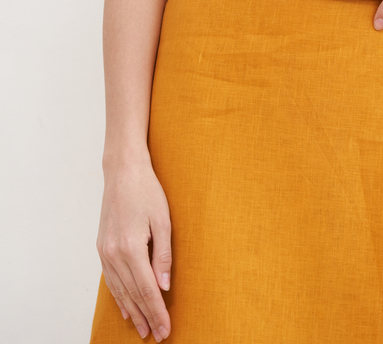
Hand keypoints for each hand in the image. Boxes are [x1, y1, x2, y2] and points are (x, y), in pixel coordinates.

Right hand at [97, 158, 171, 340]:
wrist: (122, 171)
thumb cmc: (146, 191)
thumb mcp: (163, 220)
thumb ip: (163, 255)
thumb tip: (164, 286)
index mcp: (131, 247)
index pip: (146, 289)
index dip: (157, 311)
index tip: (165, 329)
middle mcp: (114, 254)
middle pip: (132, 294)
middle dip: (146, 316)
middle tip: (157, 335)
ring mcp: (105, 252)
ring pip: (119, 290)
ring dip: (132, 311)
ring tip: (142, 328)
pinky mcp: (102, 248)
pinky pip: (110, 280)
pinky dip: (119, 296)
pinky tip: (126, 307)